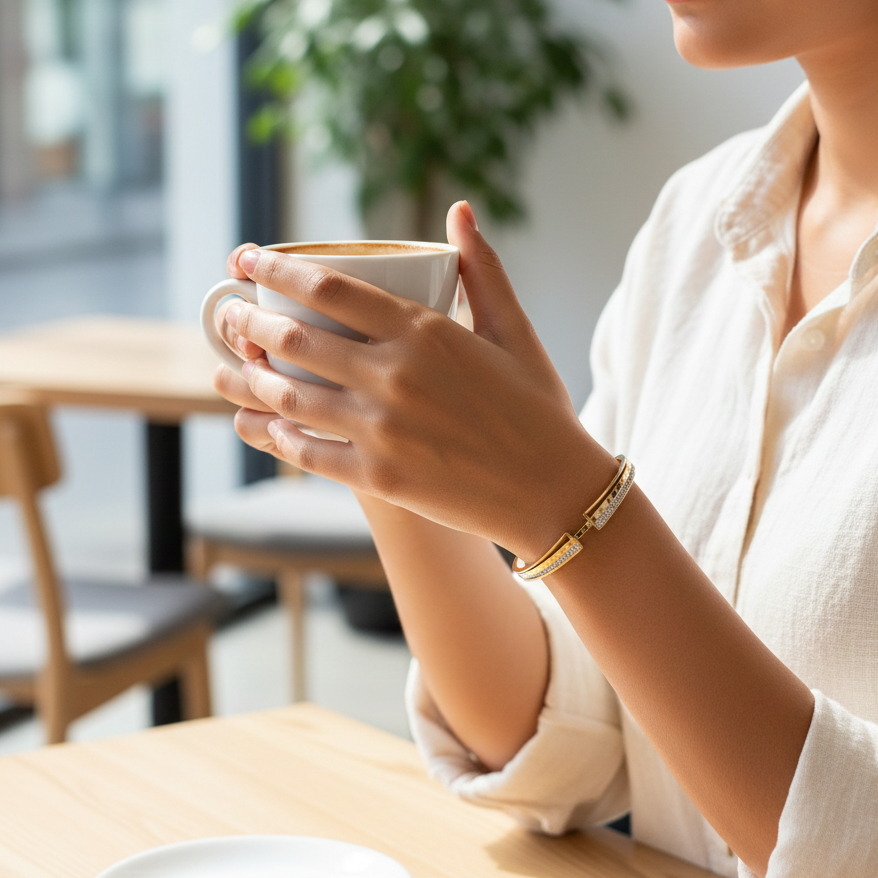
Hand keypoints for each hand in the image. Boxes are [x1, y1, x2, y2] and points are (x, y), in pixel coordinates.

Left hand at [214, 201, 613, 557]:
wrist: (555, 491)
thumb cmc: (538, 408)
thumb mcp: (515, 331)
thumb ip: (483, 270)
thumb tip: (460, 210)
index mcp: (425, 331)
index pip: (329, 286)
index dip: (276, 267)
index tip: (245, 259)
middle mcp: (393, 375)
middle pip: (294, 339)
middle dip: (246, 322)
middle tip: (227, 315)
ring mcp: (381, 430)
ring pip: (288, 397)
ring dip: (245, 380)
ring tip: (224, 370)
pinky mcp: (378, 477)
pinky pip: (306, 453)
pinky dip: (273, 437)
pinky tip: (257, 426)